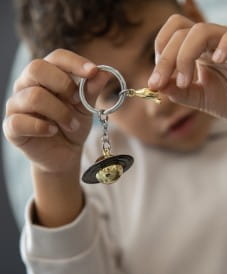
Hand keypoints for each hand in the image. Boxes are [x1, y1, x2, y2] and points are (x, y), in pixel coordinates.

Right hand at [3, 49, 99, 173]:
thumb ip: (91, 90)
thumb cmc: (73, 125)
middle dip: (63, 85)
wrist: (65, 153)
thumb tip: (104, 72)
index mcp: (47, 76)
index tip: (93, 72)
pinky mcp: (12, 126)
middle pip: (37, 68)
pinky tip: (53, 131)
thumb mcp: (86, 107)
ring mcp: (16, 105)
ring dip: (60, 112)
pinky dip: (42, 127)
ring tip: (72, 124)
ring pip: (33, 96)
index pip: (57, 57)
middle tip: (77, 102)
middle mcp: (27, 85)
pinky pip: (20, 121)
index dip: (75, 62)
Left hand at [149, 15, 226, 132]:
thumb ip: (177, 92)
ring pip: (202, 31)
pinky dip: (226, 43)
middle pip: (180, 32)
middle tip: (158, 83)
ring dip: (185, 57)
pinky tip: (217, 62)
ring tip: (185, 82)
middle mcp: (211, 42)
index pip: (171, 36)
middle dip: (165, 59)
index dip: (159, 54)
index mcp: (197, 51)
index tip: (155, 81)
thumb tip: (155, 85)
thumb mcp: (197, 98)